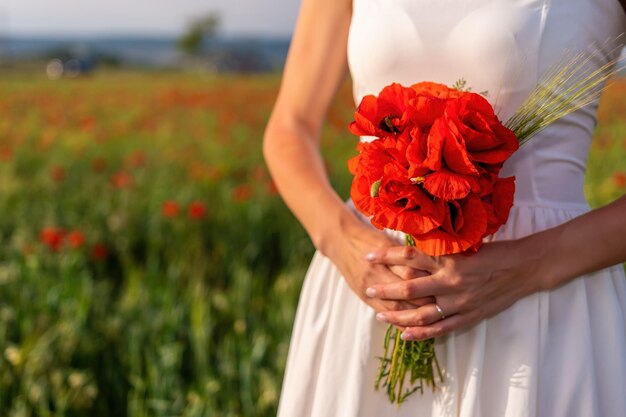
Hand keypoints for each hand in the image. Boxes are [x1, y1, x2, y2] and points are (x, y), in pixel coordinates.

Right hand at [321, 207, 435, 312]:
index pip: (411, 274)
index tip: (444, 286)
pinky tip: (409, 325)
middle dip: (425, 300)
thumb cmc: (368, 237)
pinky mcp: (362, 295)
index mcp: (385, 257)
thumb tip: (432, 262)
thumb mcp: (387, 239)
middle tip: (443, 305)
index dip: (428, 281)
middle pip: (405, 293)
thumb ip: (407, 253)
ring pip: (395, 306)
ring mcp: (368, 286)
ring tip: (430, 317)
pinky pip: (383, 311)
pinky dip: (396, 320)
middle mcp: (376, 273)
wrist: (340, 241)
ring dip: (412, 314)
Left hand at [365, 238, 541, 339]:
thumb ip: (438, 250)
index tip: (368, 255)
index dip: (386, 255)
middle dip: (386, 290)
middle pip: (409, 289)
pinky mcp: (468, 317)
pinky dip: (421, 334)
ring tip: (380, 317)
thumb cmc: (493, 252)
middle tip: (368, 289)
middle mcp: (450, 281)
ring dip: (398, 317)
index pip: (409, 256)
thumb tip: (409, 247)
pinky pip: (440, 329)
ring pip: (421, 314)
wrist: (523, 268)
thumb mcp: (464, 245)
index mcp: (448, 259)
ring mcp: (459, 302)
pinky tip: (404, 335)